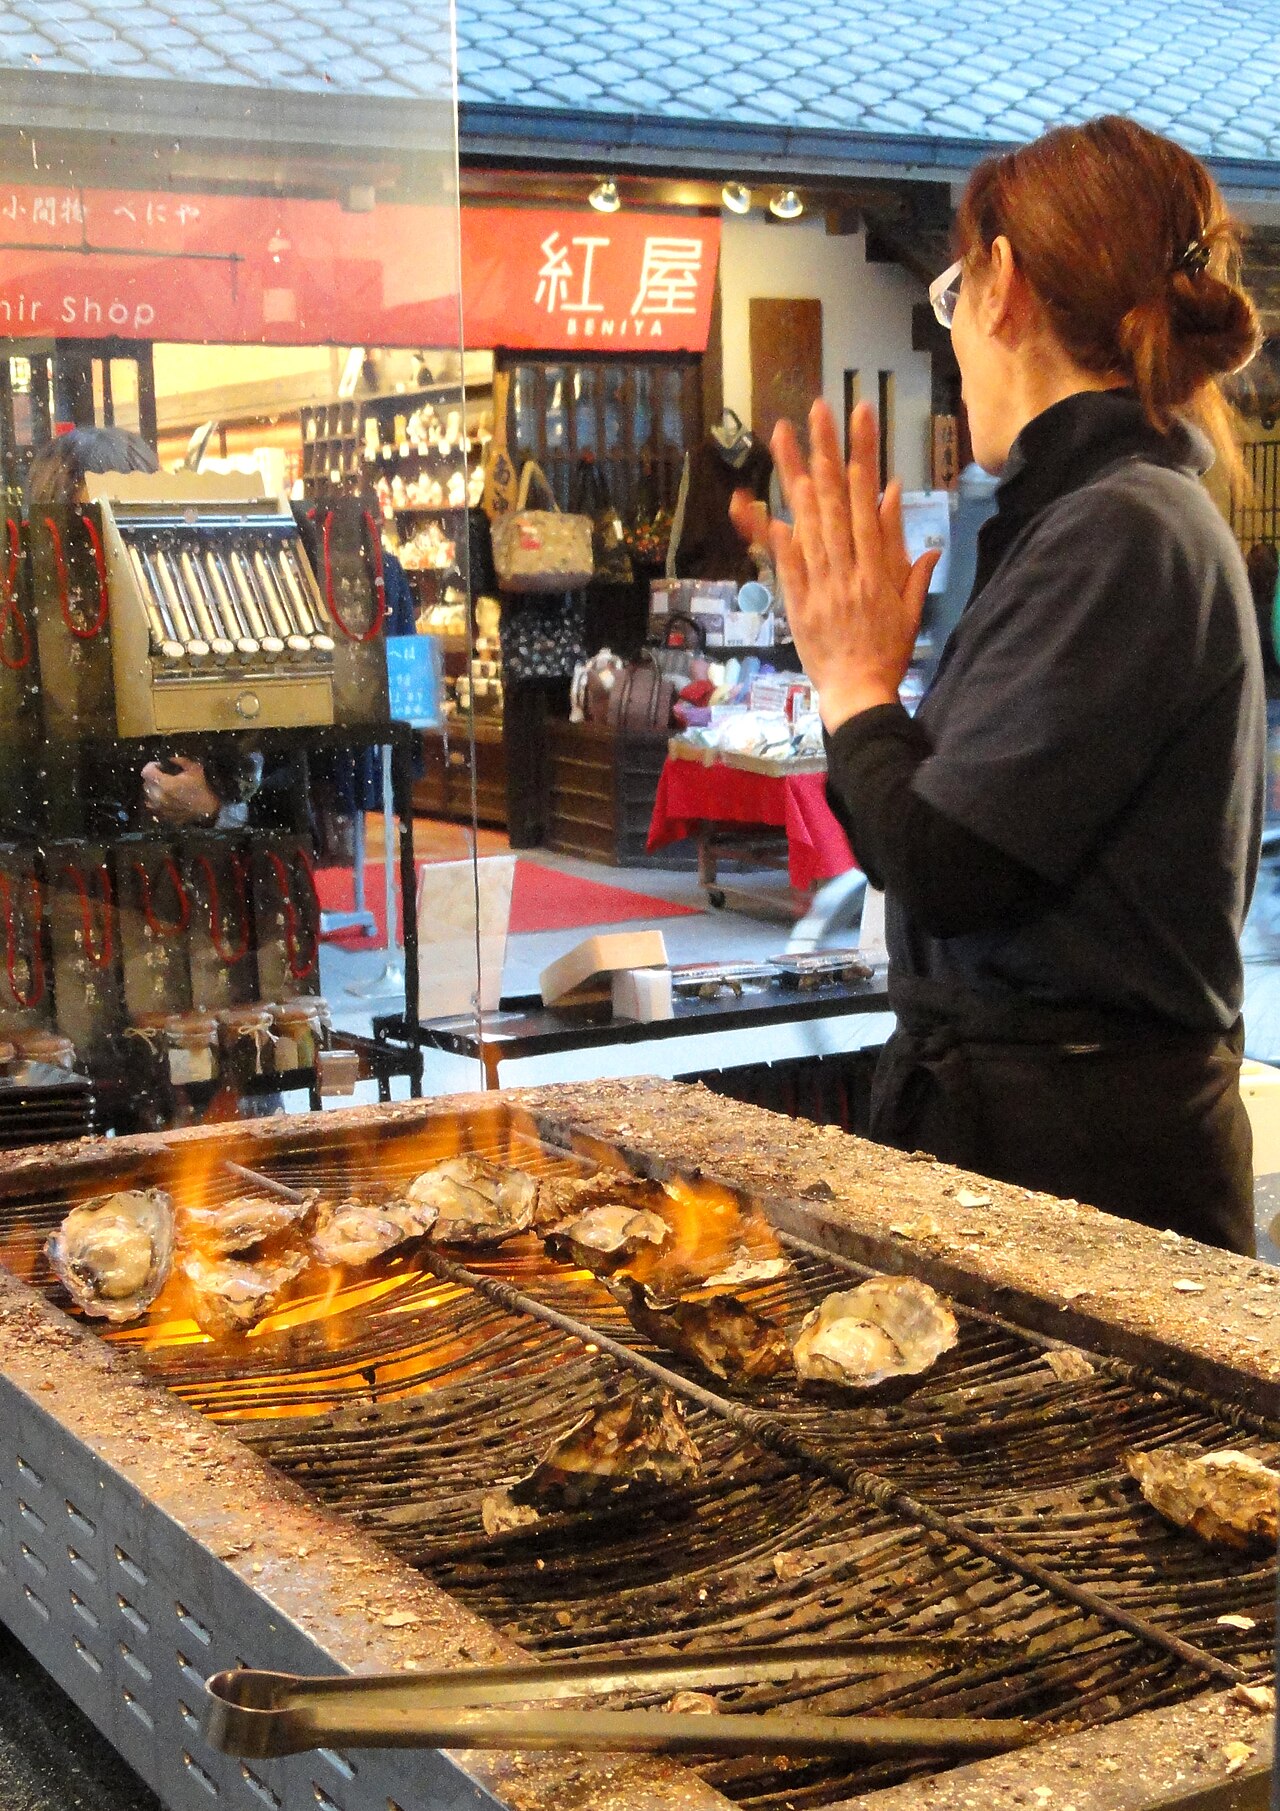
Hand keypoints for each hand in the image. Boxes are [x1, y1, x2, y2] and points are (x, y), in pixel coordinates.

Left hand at [141, 757, 220, 824]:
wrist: (209, 811)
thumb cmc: (202, 789)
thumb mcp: (195, 769)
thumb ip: (180, 761)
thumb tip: (169, 759)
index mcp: (165, 784)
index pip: (146, 772)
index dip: (151, 766)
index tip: (160, 766)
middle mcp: (158, 797)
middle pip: (146, 784)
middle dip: (152, 778)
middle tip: (163, 776)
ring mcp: (159, 808)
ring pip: (148, 796)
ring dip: (153, 790)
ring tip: (163, 789)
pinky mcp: (162, 816)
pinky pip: (153, 807)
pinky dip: (156, 802)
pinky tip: (166, 799)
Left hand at [731, 400, 939, 731]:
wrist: (860, 695)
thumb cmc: (887, 652)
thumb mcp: (909, 605)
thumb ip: (909, 557)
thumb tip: (899, 504)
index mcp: (878, 567)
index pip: (868, 498)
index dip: (863, 454)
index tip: (860, 417)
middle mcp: (849, 569)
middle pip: (835, 500)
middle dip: (827, 450)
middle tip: (818, 410)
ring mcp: (821, 586)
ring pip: (808, 523)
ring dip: (795, 478)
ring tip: (785, 438)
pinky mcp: (798, 605)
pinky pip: (785, 565)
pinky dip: (776, 537)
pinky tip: (763, 506)